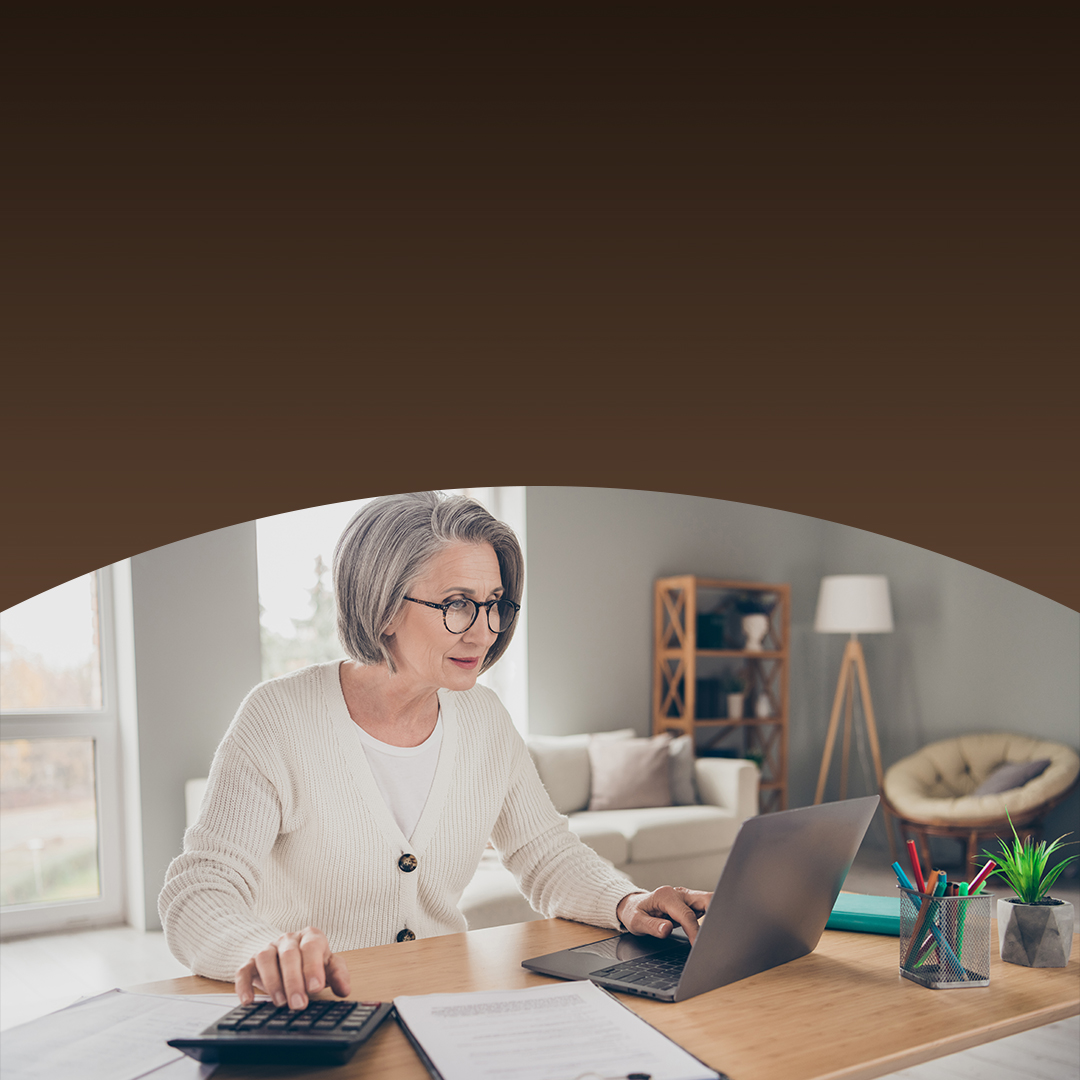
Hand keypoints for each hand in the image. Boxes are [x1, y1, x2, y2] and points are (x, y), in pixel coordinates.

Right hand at [235, 926, 350, 1008]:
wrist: (285, 954)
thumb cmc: (311, 962)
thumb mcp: (328, 966)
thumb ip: (338, 974)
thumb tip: (344, 990)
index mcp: (310, 937)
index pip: (312, 946)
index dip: (313, 967)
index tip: (315, 988)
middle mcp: (288, 939)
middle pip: (289, 955)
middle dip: (294, 981)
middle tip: (299, 1004)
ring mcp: (268, 948)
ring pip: (266, 958)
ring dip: (272, 982)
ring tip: (280, 1003)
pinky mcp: (250, 961)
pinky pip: (243, 970)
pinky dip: (244, 985)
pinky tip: (249, 1001)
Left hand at [616, 886, 711, 944]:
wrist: (632, 905)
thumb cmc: (634, 912)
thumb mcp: (636, 921)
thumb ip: (651, 926)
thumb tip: (666, 929)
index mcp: (666, 896)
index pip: (687, 915)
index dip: (694, 931)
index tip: (698, 946)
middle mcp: (679, 893)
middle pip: (706, 900)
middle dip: (716, 915)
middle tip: (718, 935)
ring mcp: (686, 897)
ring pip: (709, 902)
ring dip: (716, 916)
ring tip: (718, 935)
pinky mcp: (690, 904)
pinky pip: (706, 909)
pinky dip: (712, 918)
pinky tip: (713, 931)